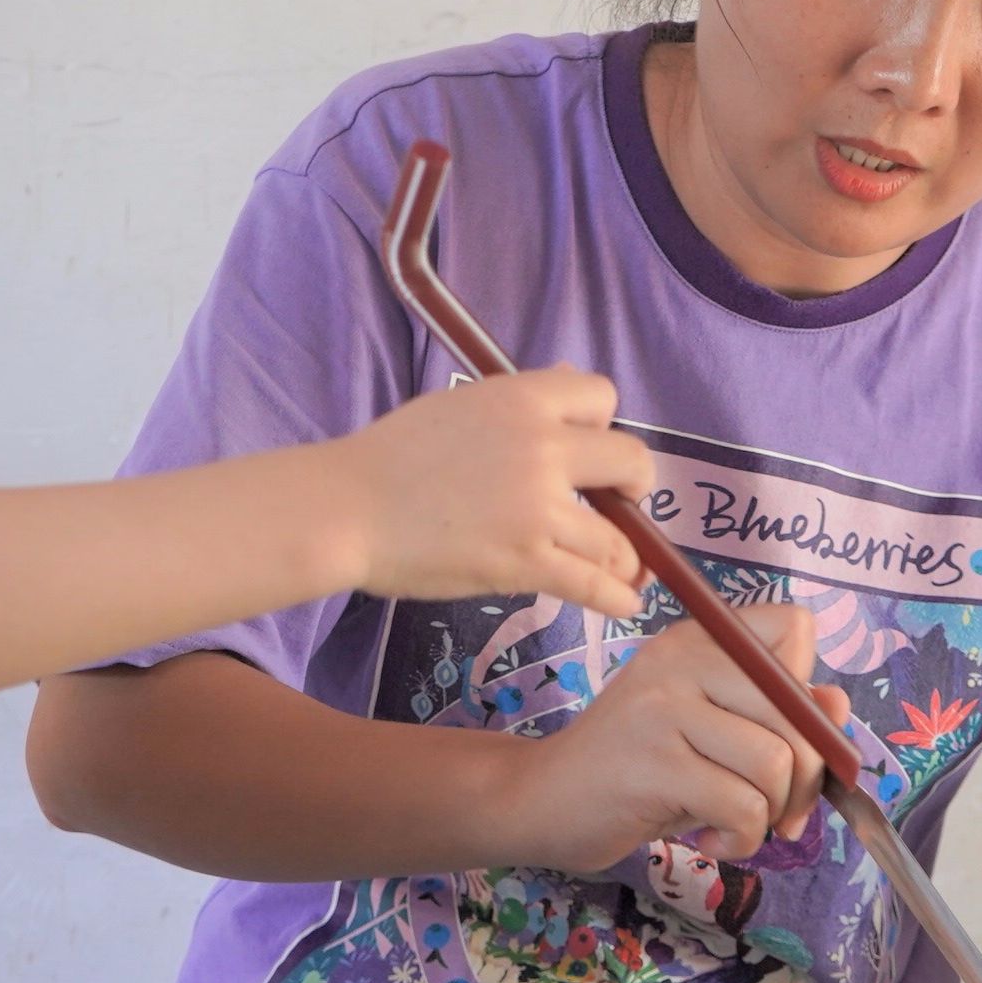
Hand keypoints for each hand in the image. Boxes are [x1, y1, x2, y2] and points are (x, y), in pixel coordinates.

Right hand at [329, 369, 650, 617]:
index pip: (601, 395)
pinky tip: (624, 604)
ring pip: (617, 537)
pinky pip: (593, 583)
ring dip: (626, 557)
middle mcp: (542, 446)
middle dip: (633, 487)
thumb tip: (566, 378)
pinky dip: (617, 597)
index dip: (602, 424)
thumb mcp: (458, 404)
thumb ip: (517, 400)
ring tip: (626, 571)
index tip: (586, 450)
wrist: (347, 508)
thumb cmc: (390, 457)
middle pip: (630, 461)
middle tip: (620, 508)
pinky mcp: (526, 560)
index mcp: (521, 399)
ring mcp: (538, 507)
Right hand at [495, 607, 851, 870]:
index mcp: (698, 640)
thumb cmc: (634, 770)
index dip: (809, 691)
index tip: (779, 735)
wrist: (539, 800)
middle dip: (806, 780)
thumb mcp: (710, 732)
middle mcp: (682, 660)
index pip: (797, 628)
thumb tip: (838, 706)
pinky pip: (743, 807)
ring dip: (770, 815)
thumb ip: (776, 715)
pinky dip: (741, 839)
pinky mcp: (654, 763)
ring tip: (730, 825)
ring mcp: (664, 707)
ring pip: (777, 763)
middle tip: (771, 810)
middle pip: (801, 712)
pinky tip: (707, 838)